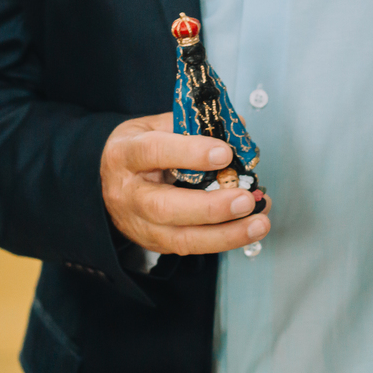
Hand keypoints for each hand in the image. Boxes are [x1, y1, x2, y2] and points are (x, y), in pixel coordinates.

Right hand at [101, 113, 270, 254]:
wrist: (113, 182)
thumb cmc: (140, 149)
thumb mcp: (155, 126)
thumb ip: (193, 125)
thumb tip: (239, 127)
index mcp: (125, 153)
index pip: (153, 151)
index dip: (189, 153)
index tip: (225, 154)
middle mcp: (127, 193)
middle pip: (164, 207)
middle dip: (210, 207)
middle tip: (246, 200)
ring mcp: (139, 223)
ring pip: (180, 238)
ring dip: (225, 234)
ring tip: (259, 224)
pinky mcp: (155, 243)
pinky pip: (191, 247)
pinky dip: (224, 240)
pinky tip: (249, 230)